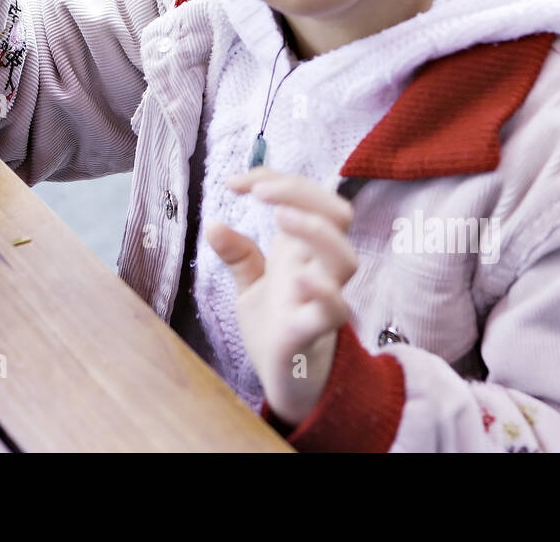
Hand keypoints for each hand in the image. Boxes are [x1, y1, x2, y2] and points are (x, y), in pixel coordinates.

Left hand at [205, 166, 358, 426]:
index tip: (234, 181)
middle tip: (261, 192)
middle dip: (303, 192)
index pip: (306, 197)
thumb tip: (214, 223)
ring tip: (282, 218)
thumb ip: (238, 255)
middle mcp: (317, 267)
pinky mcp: (312, 332)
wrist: (283, 381)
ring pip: (345, 259)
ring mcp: (320, 298)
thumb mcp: (252, 284)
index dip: (275, 178)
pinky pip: (334, 311)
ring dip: (317, 231)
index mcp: (302, 249)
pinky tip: (299, 278)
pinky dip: (323, 292)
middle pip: (337, 215)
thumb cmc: (275, 326)